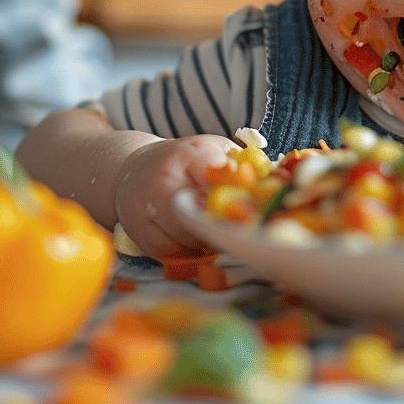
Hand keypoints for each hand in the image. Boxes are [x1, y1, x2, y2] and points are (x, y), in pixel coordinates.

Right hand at [114, 135, 240, 256]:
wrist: (134, 168)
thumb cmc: (185, 161)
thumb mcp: (212, 150)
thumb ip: (240, 165)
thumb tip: (270, 188)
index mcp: (191, 155)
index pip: (219, 180)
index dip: (237, 199)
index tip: (250, 210)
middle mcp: (165, 180)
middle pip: (202, 216)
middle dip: (223, 226)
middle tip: (236, 229)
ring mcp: (147, 207)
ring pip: (188, 239)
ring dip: (207, 242)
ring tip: (214, 232)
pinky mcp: (138, 231)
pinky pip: (171, 253)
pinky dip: (187, 252)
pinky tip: (194, 241)